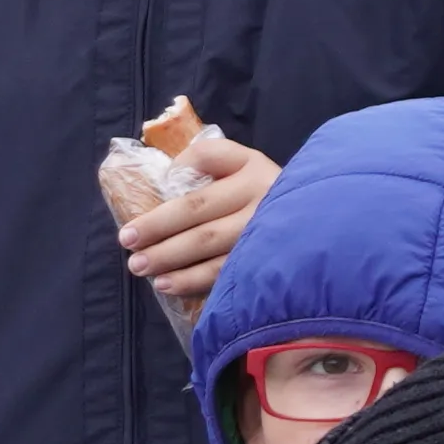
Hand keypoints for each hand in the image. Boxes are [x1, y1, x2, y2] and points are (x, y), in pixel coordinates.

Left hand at [119, 127, 273, 308]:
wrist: (316, 222)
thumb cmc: (260, 191)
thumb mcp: (242, 163)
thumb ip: (208, 158)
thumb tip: (171, 174)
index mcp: (250, 167)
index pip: (207, 160)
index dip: (177, 171)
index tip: (155, 184)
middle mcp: (258, 197)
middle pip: (199, 211)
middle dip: (158, 227)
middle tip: (128, 240)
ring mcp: (263, 232)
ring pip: (210, 245)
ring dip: (170, 258)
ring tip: (140, 266)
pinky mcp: (263, 263)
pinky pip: (222, 273)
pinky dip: (191, 280)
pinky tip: (167, 285)